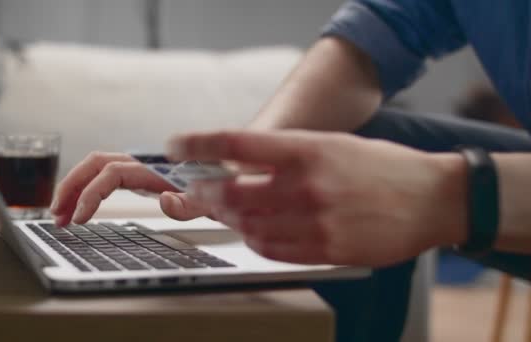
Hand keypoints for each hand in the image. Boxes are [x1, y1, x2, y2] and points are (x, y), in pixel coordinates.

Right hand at [50, 152, 210, 225]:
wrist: (236, 176)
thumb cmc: (225, 187)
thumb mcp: (214, 200)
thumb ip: (192, 203)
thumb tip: (163, 200)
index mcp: (158, 168)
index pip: (113, 172)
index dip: (91, 193)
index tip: (79, 218)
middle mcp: (146, 163)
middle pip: (96, 163)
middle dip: (71, 186)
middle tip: (56, 215)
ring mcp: (142, 168)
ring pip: (98, 168)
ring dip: (74, 188)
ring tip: (60, 216)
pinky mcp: (142, 177)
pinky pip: (107, 177)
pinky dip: (89, 190)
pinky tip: (82, 209)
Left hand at [168, 130, 467, 266]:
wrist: (433, 199)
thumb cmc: (383, 167)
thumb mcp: (334, 144)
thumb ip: (287, 155)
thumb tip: (240, 164)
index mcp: (310, 150)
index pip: (237, 143)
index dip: (198, 144)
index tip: (177, 145)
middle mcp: (309, 185)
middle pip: (232, 192)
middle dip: (205, 191)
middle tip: (197, 188)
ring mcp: (318, 222)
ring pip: (248, 225)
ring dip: (229, 218)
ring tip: (226, 210)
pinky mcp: (328, 250)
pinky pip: (272, 250)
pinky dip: (254, 240)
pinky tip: (254, 231)